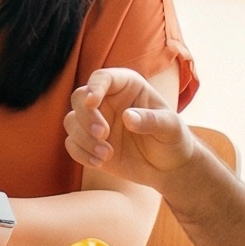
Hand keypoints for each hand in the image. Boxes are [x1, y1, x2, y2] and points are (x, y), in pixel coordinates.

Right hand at [65, 67, 198, 187]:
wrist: (168, 167)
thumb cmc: (173, 140)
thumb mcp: (171, 128)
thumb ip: (152, 120)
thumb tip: (128, 117)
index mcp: (126, 86)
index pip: (103, 78)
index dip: (95, 87)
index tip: (92, 102)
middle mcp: (106, 100)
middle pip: (79, 98)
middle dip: (86, 116)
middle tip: (103, 134)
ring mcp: (95, 122)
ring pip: (71, 121)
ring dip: (83, 138)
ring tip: (107, 155)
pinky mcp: (89, 143)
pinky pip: (72, 144)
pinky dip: (81, 153)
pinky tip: (100, 163)